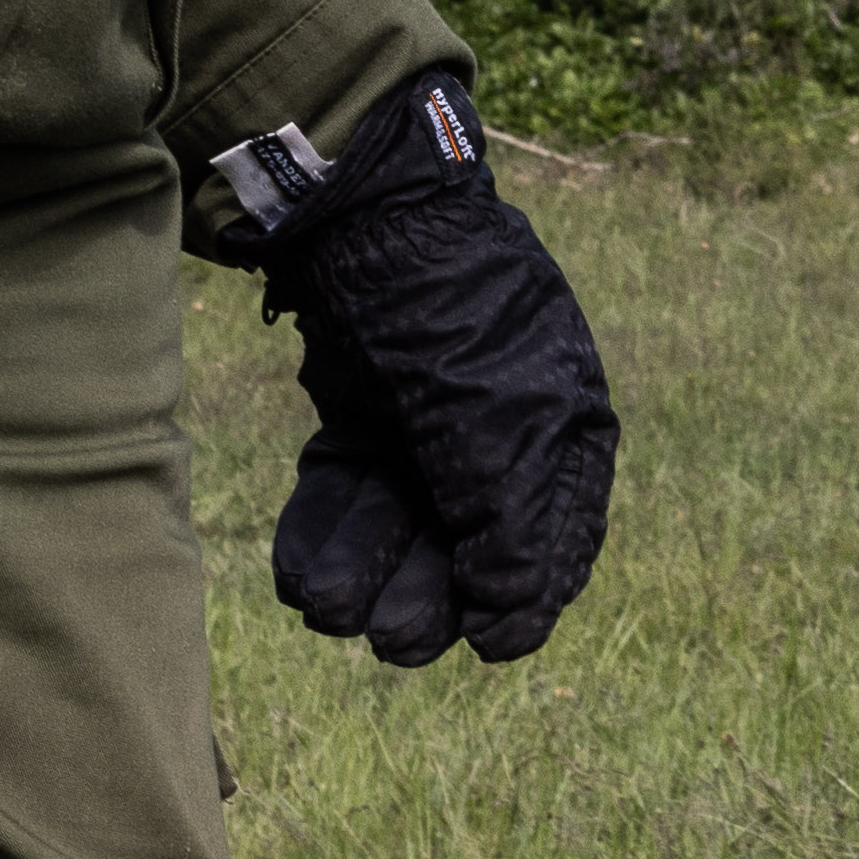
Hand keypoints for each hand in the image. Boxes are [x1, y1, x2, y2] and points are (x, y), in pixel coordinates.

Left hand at [241, 72, 616, 665]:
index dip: (525, 600)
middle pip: (466, 555)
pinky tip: (297, 572)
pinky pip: (346, 504)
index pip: (557, 547)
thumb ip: (505, 524)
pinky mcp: (364, 425)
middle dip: (425, 599)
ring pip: (396, 537)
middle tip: (387, 634)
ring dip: (362, 576)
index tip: (487, 641)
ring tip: (324, 602)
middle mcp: (498, 442)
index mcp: (560, 432)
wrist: (358, 217)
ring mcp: (426, 435)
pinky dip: (322, 540)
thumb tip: (512, 632)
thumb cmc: (448, 308)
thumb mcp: (489, 415)